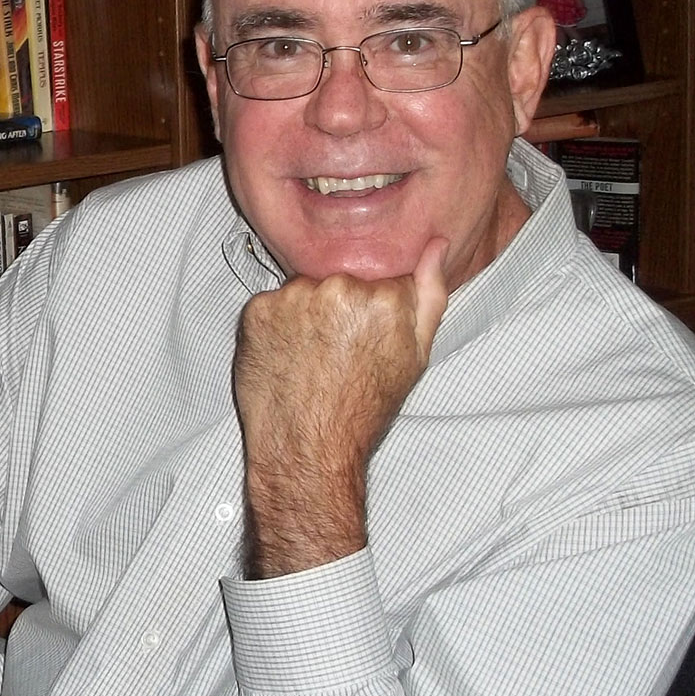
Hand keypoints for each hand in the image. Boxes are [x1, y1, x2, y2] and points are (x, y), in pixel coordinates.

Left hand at [234, 238, 448, 577]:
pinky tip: (286, 355)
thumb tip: (436, 245)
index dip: (377, 308)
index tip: (370, 336)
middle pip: (343, 279)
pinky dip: (278, 323)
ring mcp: (294, 297)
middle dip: (342, 306)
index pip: (383, 278)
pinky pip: (273, 304)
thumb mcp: (415, 355)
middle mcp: (338, 287)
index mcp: (384, 296)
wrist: (308, 450)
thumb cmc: (365, 408)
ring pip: (307, 289)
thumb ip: (429, 294)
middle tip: (339, 351)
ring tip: (311, 356)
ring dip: (308, 311)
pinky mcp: (258, 309)